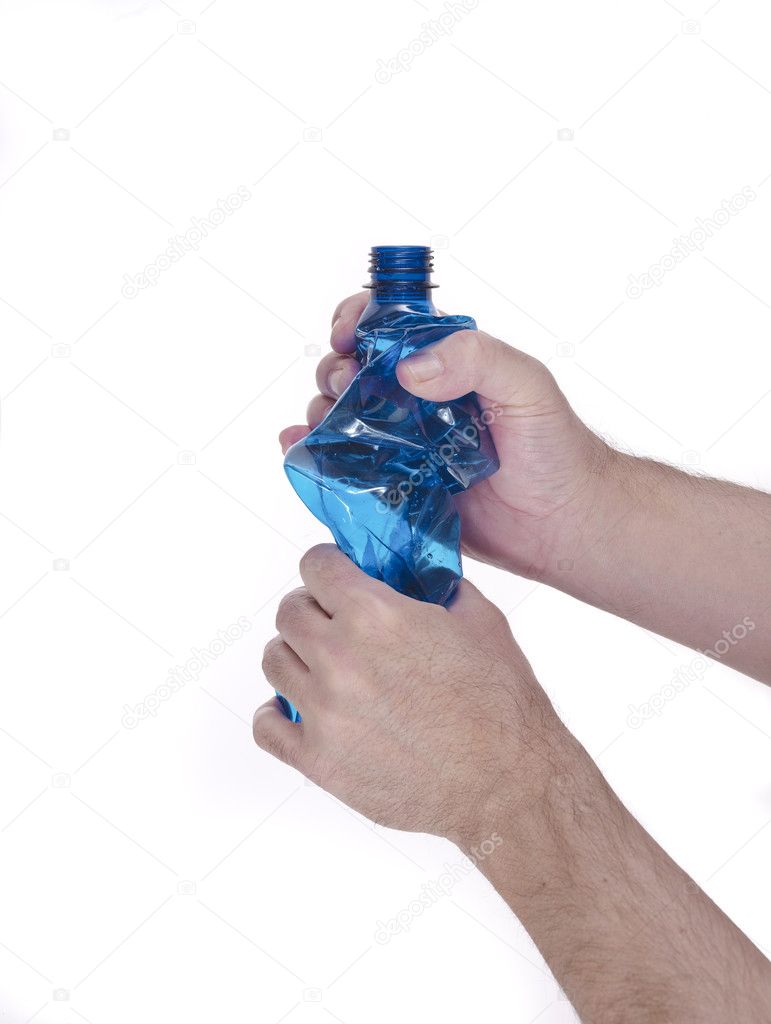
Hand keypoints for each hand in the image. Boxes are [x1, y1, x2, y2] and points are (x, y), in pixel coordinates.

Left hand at [253, 544, 562, 840]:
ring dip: (295, 657)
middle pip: (289, 612)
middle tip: (331, 622)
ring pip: (274, 662)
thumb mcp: (481, 620)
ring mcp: (324, 710)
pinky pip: (265, 726)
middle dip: (310, 609)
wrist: (506, 783)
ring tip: (319, 666)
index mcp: (376, 614)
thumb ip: (440, 587)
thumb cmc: (501, 704)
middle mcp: (340, 656)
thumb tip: (418, 574)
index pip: (316, 566)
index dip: (327, 566)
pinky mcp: (318, 760)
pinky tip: (298, 710)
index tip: (333, 575)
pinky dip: (276, 714)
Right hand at [279, 293, 610, 579]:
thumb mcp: (526, 383)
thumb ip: (474, 357)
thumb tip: (408, 369)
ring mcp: (402, 445)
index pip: (387, 326)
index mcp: (445, 363)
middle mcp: (416, 400)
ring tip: (326, 423)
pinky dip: (311, 453)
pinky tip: (299, 447)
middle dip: (336, 369)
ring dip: (322, 411)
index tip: (349, 334)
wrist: (564, 524)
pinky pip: (343, 466)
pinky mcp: (393, 488)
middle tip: (348, 386)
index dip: (358, 320)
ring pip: (340, 416)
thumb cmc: (555, 447)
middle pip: (352, 369)